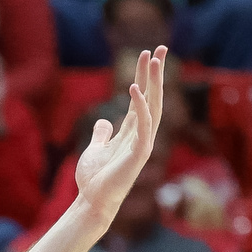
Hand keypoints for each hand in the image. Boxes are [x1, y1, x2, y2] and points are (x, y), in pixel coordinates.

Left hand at [70, 48, 165, 221]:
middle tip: (160, 48)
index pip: (141, 98)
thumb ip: (102, 134)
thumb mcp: (95, 150)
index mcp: (131, 132)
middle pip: (152, 97)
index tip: (147, 54)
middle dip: (156, 73)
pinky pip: (144, 128)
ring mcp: (142, 144)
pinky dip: (142, 109)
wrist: (92, 203)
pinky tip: (134, 90)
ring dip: (154, 84)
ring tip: (154, 60)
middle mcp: (141, 135)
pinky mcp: (138, 156)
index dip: (144, 76)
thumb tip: (103, 120)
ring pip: (153, 108)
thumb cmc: (94, 180)